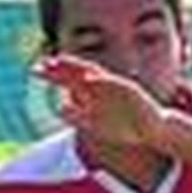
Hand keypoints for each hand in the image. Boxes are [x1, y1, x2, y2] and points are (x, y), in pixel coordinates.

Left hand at [32, 54, 171, 150]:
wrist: (156, 130)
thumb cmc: (127, 127)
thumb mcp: (98, 123)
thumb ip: (79, 115)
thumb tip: (60, 107)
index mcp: (96, 91)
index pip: (71, 78)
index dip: (54, 74)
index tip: (35, 70)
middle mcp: (104, 85)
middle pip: (78, 72)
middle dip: (59, 68)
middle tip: (40, 64)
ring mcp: (117, 86)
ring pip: (94, 74)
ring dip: (77, 68)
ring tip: (60, 62)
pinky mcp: (131, 91)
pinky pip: (114, 84)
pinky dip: (101, 81)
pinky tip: (88, 79)